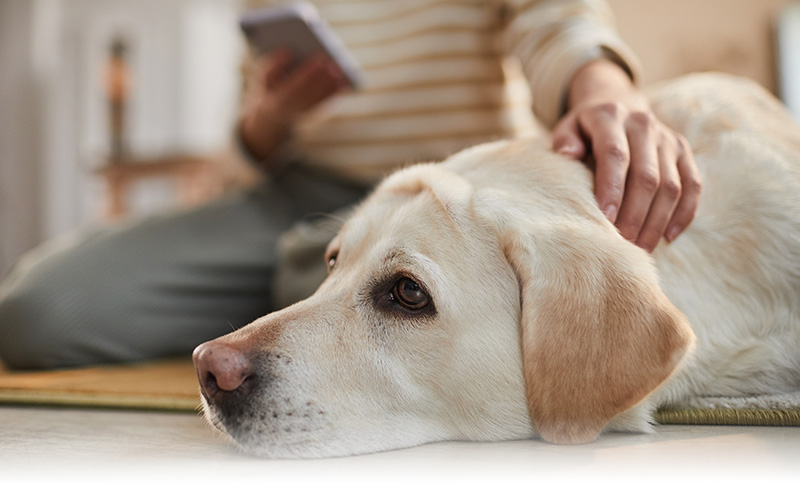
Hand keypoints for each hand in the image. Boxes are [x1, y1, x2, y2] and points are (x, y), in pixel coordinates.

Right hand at [239, 49, 346, 162]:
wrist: (273, 115)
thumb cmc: (268, 88)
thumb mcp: (261, 78)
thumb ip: (272, 64)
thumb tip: (287, 51)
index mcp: (279, 98)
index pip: (296, 84)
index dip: (309, 71)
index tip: (319, 57)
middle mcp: (293, 107)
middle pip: (312, 90)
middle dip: (324, 75)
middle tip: (334, 60)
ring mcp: (305, 111)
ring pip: (321, 97)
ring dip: (332, 82)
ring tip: (340, 66)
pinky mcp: (315, 112)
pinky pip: (327, 102)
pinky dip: (336, 91)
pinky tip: (344, 78)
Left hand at [552, 60, 701, 251]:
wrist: (616, 106)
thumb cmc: (584, 131)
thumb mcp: (567, 129)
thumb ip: (564, 141)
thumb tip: (568, 154)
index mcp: (611, 116)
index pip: (615, 155)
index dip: (612, 189)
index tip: (605, 220)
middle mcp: (643, 124)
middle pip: (646, 176)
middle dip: (634, 215)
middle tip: (623, 245)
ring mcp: (667, 138)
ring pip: (671, 186)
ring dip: (657, 222)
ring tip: (641, 249)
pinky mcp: (683, 151)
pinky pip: (692, 185)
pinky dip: (683, 213)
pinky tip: (667, 237)